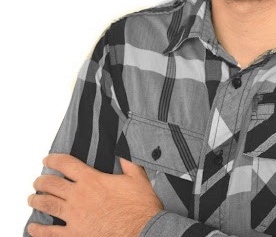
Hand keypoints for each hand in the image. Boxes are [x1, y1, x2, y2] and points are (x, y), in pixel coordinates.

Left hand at [27, 154, 163, 236]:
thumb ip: (128, 162)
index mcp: (92, 180)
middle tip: (38, 181)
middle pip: (52, 185)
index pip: (66, 165)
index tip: (48, 160)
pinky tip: (33, 228)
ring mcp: (74, 217)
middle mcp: (78, 196)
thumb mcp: (137, 177)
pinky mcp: (74, 235)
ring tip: (32, 199)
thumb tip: (124, 149)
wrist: (141, 230)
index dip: (54, 160)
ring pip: (47, 205)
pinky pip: (50, 232)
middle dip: (42, 181)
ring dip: (37, 201)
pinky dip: (38, 230)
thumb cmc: (139, 207)